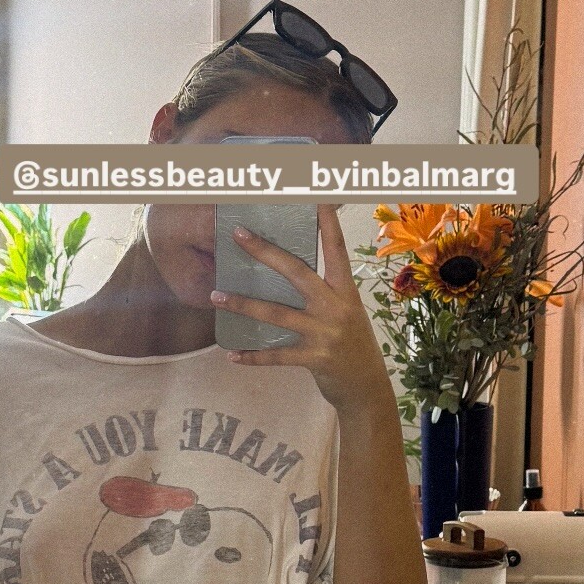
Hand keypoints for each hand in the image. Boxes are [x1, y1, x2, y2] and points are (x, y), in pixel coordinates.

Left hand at [210, 204, 382, 416]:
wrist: (367, 388)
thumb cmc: (353, 345)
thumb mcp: (347, 312)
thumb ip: (325, 292)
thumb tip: (289, 271)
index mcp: (345, 290)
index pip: (336, 249)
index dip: (326, 222)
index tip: (313, 196)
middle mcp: (336, 307)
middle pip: (296, 272)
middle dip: (265, 252)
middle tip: (238, 234)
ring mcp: (325, 333)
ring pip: (277, 314)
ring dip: (243, 304)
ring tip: (216, 295)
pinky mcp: (315, 359)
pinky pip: (277, 356)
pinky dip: (253, 356)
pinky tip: (232, 355)